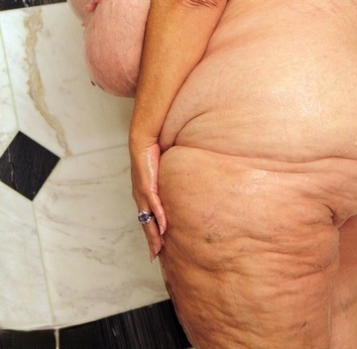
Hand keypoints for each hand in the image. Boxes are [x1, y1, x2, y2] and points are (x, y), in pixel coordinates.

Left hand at [130, 138, 166, 260]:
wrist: (143, 140)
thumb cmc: (151, 153)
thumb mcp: (159, 172)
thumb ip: (164, 183)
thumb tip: (174, 187)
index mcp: (142, 195)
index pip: (146, 219)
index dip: (150, 234)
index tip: (155, 247)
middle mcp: (140, 197)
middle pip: (145, 224)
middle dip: (151, 241)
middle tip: (155, 257)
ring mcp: (143, 193)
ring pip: (148, 220)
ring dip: (154, 235)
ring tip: (158, 249)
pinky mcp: (147, 186)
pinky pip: (154, 206)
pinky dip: (159, 218)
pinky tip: (163, 228)